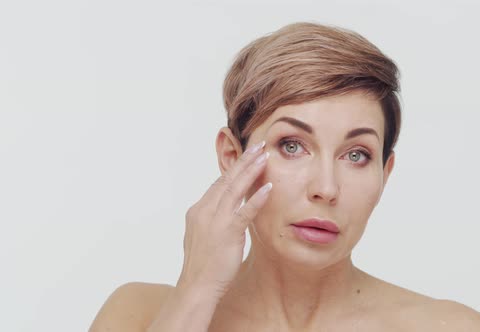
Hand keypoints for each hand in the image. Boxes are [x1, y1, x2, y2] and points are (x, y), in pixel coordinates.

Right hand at [177, 140, 270, 298]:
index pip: (218, 184)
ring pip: (234, 189)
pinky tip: (269, 187)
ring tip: (265, 156)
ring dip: (251, 171)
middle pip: (226, 179)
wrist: (196, 287)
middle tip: (259, 145)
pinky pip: (244, 211)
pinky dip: (256, 198)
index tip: (247, 155)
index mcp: (198, 211)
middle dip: (244, 161)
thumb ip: (214, 221)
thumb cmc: (203, 267)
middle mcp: (204, 211)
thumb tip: (226, 213)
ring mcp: (215, 220)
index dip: (234, 168)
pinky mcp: (227, 232)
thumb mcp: (205, 237)